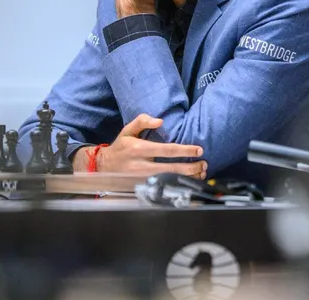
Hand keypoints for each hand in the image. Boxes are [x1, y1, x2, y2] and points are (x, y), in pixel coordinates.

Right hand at [74, 114, 206, 177]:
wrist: (103, 167)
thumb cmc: (120, 147)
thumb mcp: (127, 130)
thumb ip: (142, 121)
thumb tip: (160, 120)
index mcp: (138, 149)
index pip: (167, 150)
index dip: (185, 150)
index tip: (199, 150)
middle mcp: (141, 166)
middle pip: (171, 169)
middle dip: (191, 168)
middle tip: (204, 164)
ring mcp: (142, 180)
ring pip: (170, 180)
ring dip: (187, 178)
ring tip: (201, 173)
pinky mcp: (142, 188)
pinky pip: (164, 187)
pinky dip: (178, 185)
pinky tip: (189, 182)